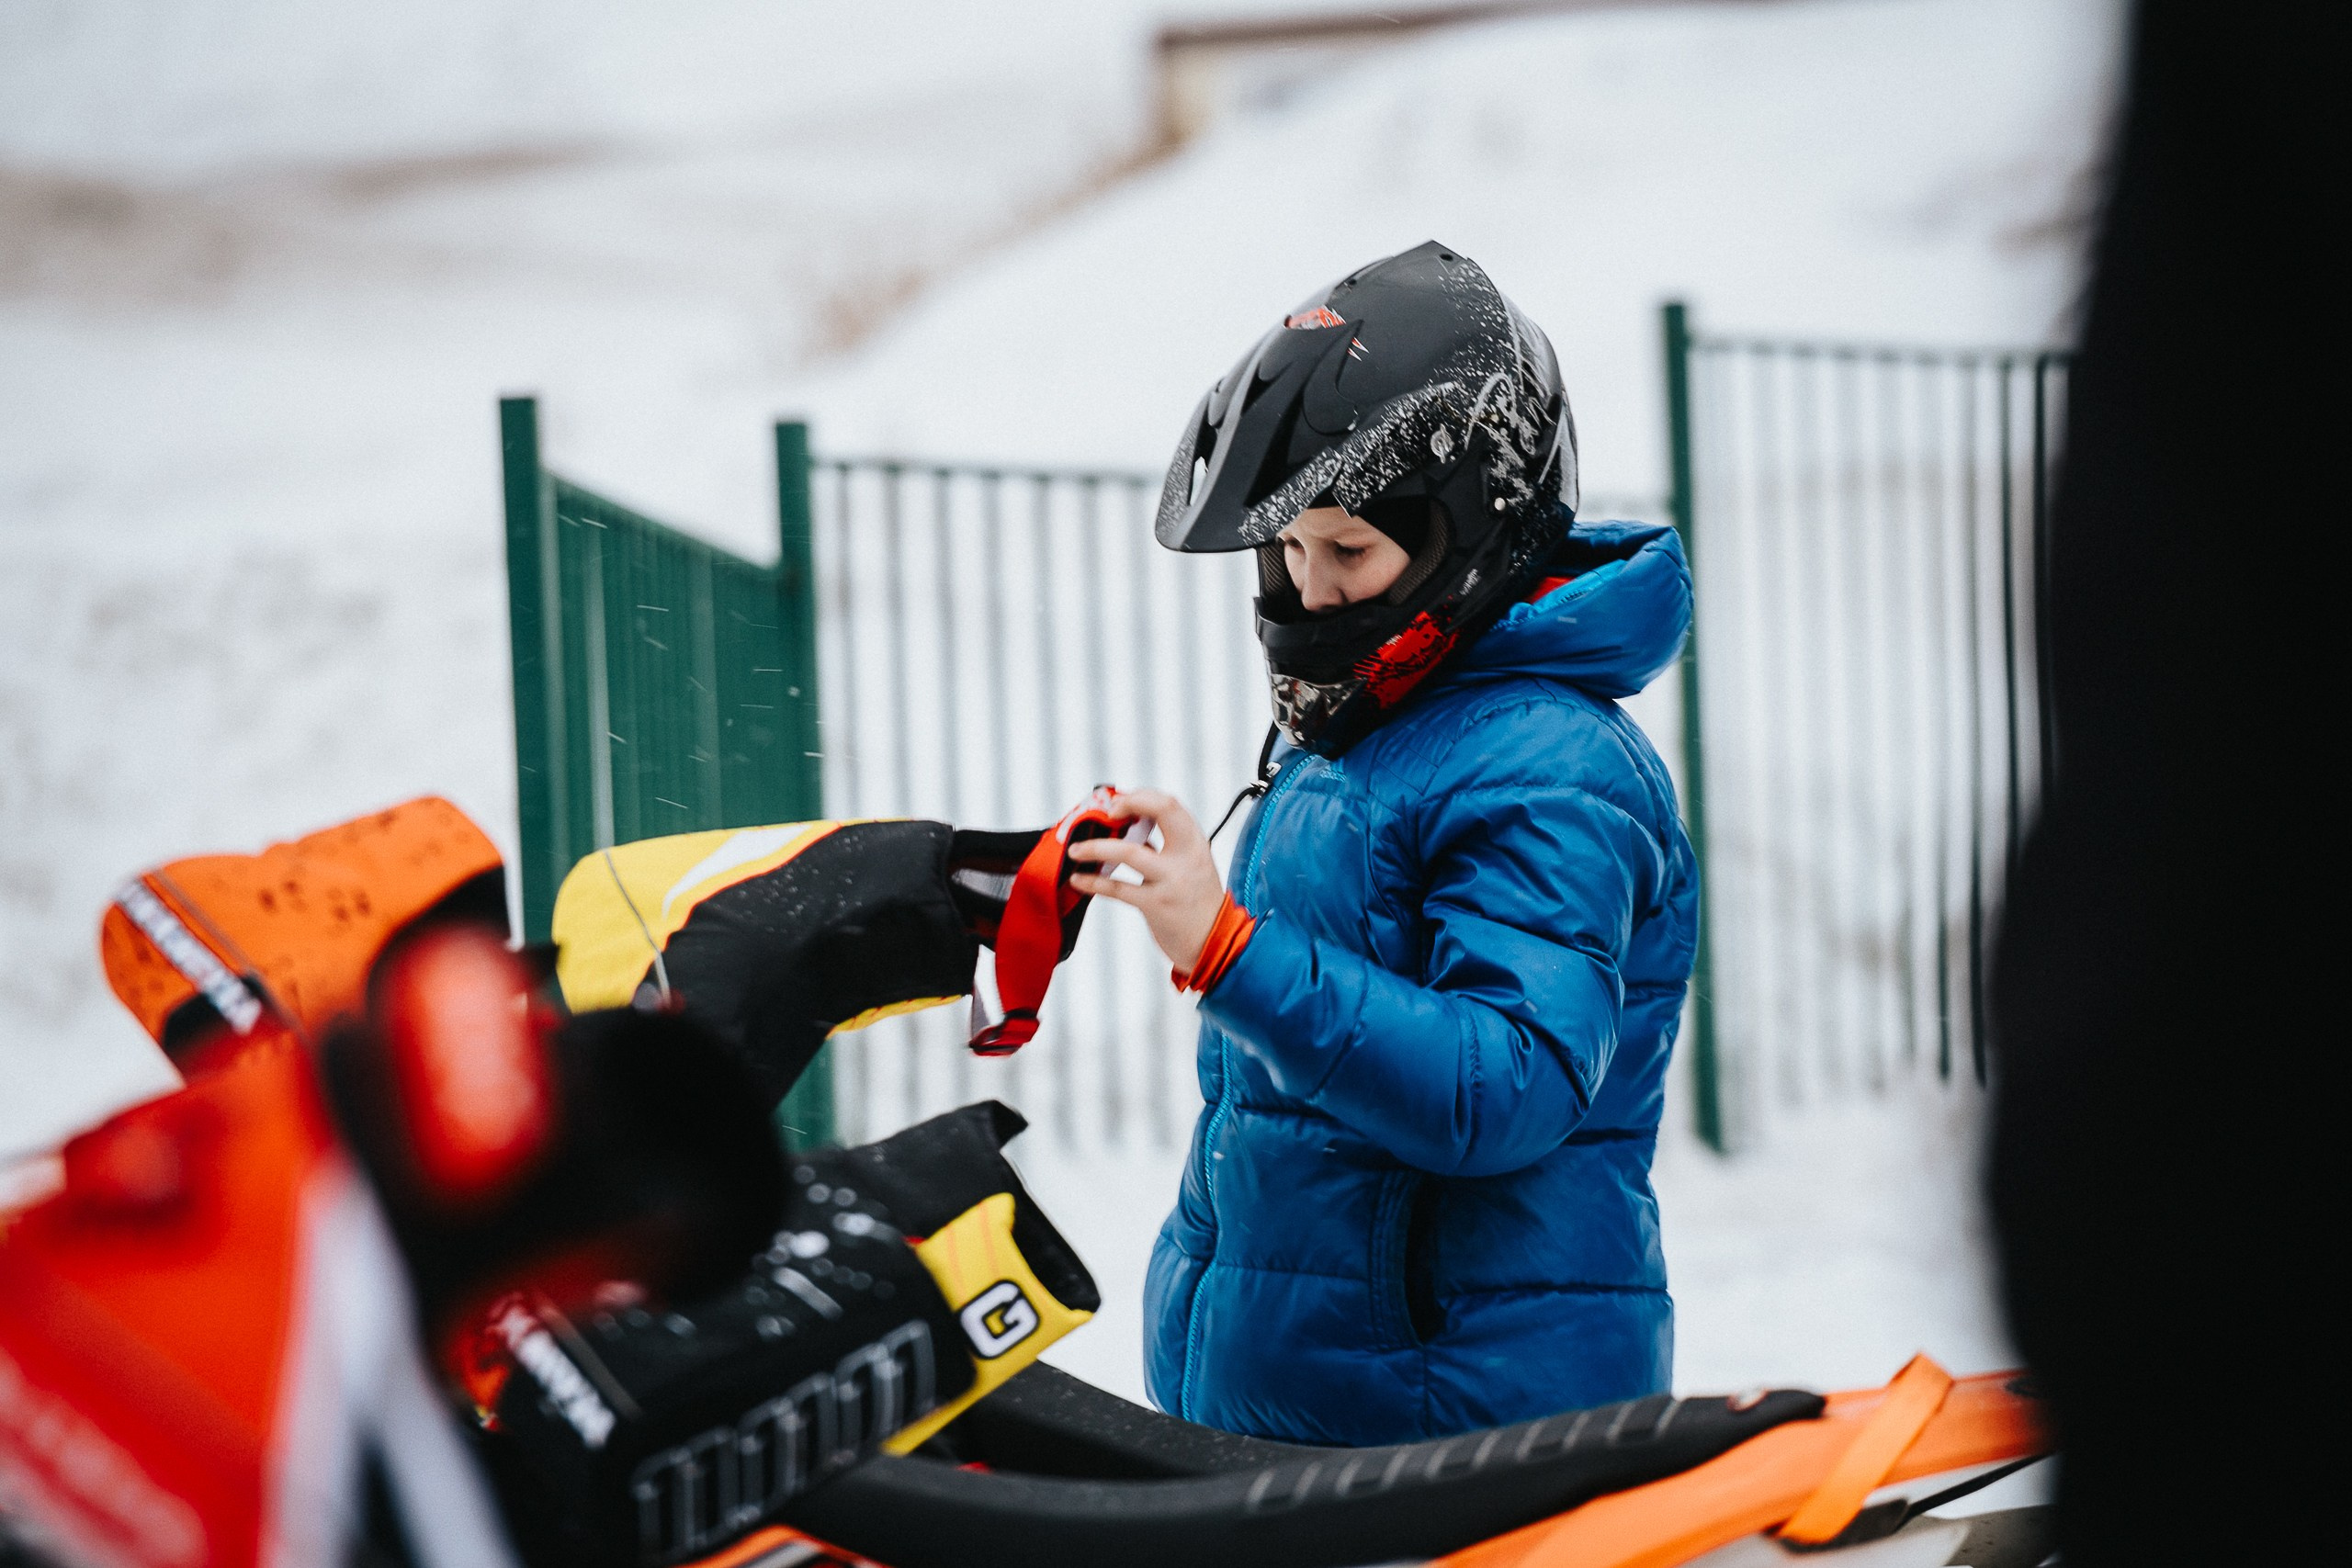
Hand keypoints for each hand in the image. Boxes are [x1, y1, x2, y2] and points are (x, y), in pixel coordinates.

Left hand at [1066, 788, 1226, 973]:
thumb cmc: (1197, 901)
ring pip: (1129, 851)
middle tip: (1105, 813)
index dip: (1141, 797)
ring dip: (1095, 847)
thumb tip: (1129, 825)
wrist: (1215, 942)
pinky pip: (1117, 888)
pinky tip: (1078, 879)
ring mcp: (1171, 880)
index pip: (1170, 803)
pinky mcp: (1155, 905)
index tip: (1119, 804)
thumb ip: (1165, 845)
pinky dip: (1093, 882)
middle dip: (1128, 804)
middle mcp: (1186, 856)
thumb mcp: (1190, 865)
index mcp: (1194, 842)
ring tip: (1075, 850)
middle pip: (1161, 811)